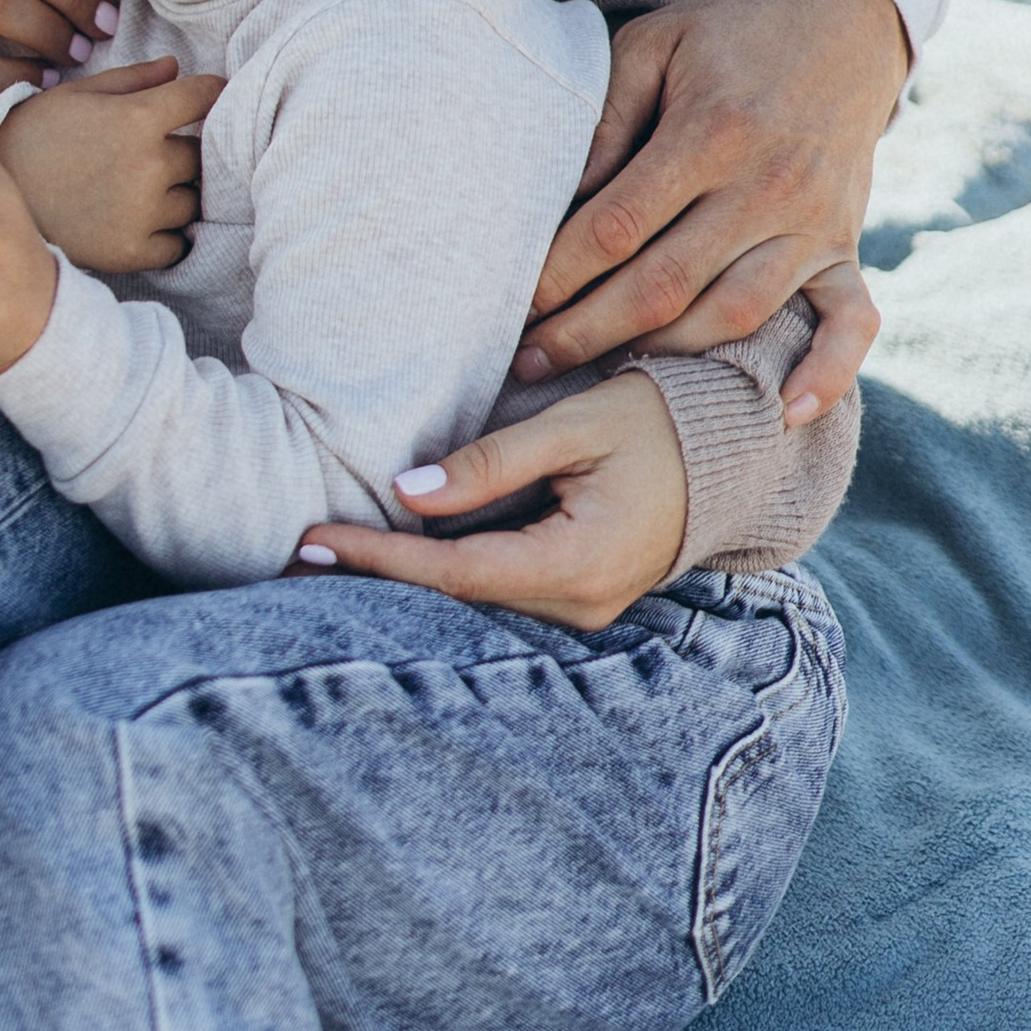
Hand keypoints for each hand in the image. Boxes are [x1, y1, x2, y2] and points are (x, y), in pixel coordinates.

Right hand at [0, 55, 220, 273]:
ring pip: (193, 201)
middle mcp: (149, 165)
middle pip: (200, 155)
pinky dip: (167, 233)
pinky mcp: (132, 251)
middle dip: (183, 149)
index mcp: (139, 118)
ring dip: (177, 193)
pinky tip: (140, 219)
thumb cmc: (37, 134)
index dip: (208, 92)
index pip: (205, 96)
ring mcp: (143, 212)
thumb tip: (177, 66)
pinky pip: (178, 243)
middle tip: (153, 151)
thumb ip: (135, 80)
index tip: (204, 96)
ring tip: (140, 187)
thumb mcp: (81, 94)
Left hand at [300, 374, 688, 628]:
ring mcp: (582, 608)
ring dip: (404, 578)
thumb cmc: (660, 422)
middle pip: (456, 599)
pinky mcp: (579, 593)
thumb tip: (408, 493)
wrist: (737, 450)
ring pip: (474, 599)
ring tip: (327, 557)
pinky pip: (498, 588)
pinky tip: (394, 556)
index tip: (312, 541)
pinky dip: (442, 573)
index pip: (454, 573)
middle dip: (376, 576)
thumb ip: (493, 462)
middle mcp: (580, 605)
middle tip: (293, 557)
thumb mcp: (575, 426)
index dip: (379, 559)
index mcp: (579, 565)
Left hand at [516, 0, 905, 424]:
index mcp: (712, 131)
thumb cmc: (728, 34)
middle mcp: (766, 186)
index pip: (617, 226)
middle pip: (665, 285)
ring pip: (735, 315)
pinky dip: (826, 373)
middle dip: (588, 333)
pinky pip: (850, 322)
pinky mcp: (845, 246)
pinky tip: (786, 414)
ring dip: (667, 356)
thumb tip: (560, 196)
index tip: (515, 306)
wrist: (841, 25)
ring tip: (603, 377)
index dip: (559, 274)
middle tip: (529, 362)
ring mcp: (812, 223)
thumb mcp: (656, 44)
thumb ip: (606, 116)